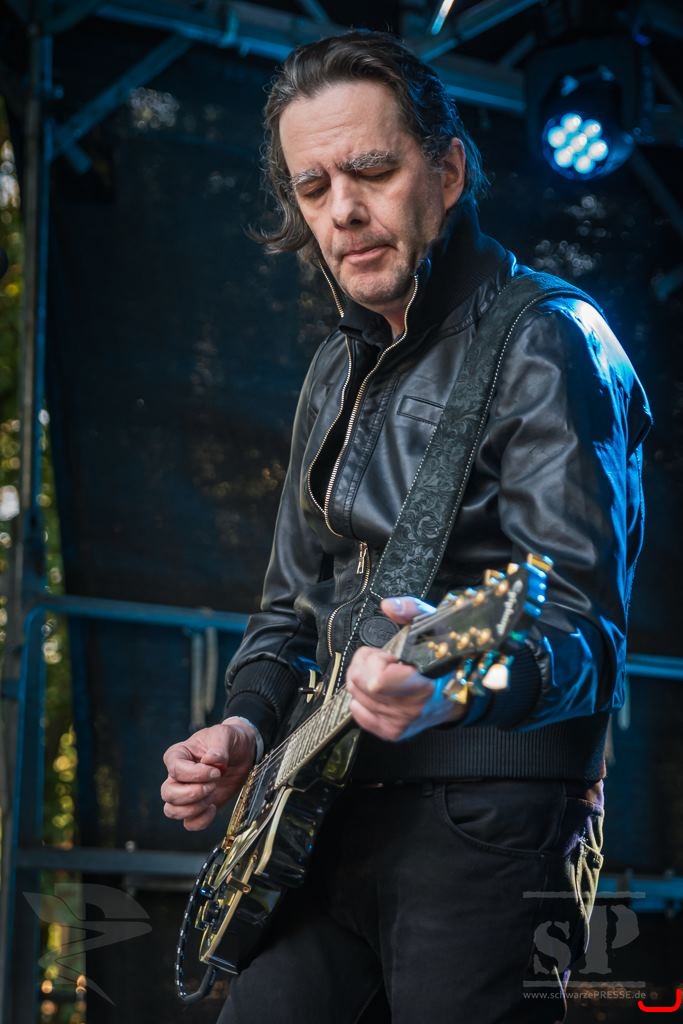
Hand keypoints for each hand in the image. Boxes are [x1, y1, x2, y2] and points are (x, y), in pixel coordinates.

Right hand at [161, 718, 256, 830]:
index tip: (216, 772)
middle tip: (213, 785)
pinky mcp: (197, 807)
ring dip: (194, 808)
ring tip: (212, 795)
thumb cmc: (229, 740)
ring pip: (172, 810)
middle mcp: (177, 776)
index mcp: (178, 754)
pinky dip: (201, 820)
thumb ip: (218, 747)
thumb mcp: (225, 735)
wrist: (243, 753)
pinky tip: (213, 807)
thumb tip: (210, 761)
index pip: (175, 769)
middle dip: (192, 793)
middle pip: (168, 793)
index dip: (195, 774)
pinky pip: (189, 823)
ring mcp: (185, 793)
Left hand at [345, 597, 466, 741]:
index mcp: (422, 684)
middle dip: (364, 665)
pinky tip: (377, 690)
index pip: (377, 680)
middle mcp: (410, 709)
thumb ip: (411, 610)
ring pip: (355, 696)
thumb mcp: (435, 626)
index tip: (389, 654)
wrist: (461, 692)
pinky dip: (361, 699)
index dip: (375, 661)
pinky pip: (359, 713)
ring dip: (363, 680)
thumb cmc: (447, 659)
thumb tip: (389, 606)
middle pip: (359, 685)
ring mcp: (401, 723)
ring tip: (383, 673)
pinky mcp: (393, 731)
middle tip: (382, 659)